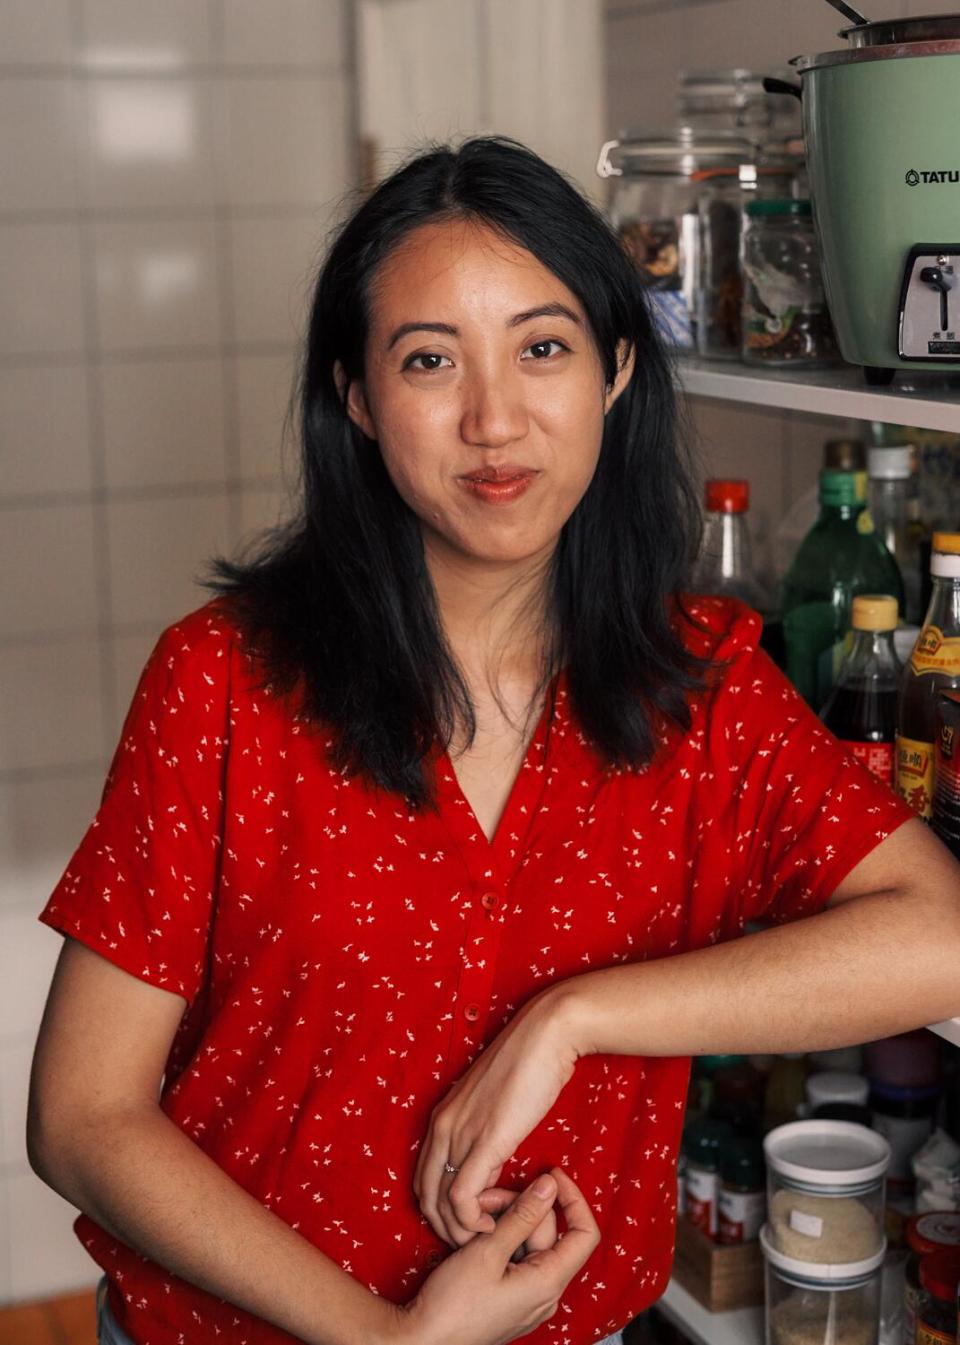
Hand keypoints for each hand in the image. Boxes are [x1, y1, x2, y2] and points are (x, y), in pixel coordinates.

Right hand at [391, 1169, 599, 1344]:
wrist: (424, 1341)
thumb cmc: (454, 1303)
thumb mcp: (487, 1251)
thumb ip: (523, 1216)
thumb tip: (549, 1185)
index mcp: (548, 1283)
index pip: (584, 1234)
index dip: (573, 1199)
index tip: (552, 1175)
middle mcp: (545, 1293)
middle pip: (548, 1233)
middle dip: (520, 1207)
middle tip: (483, 1199)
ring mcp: (528, 1297)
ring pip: (529, 1243)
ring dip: (505, 1222)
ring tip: (473, 1217)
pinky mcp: (511, 1298)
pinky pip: (516, 1259)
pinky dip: (501, 1240)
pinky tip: (475, 1236)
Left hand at [413, 989, 580, 1246]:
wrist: (546, 1037)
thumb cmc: (528, 1066)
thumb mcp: (496, 1106)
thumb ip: (486, 1135)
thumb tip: (491, 1168)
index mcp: (442, 1117)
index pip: (423, 1179)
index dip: (441, 1210)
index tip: (469, 1222)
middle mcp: (443, 1127)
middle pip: (424, 1196)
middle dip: (445, 1228)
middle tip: (475, 1241)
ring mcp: (460, 1133)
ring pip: (439, 1202)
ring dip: (459, 1230)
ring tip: (487, 1237)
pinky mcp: (485, 1141)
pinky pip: (461, 1197)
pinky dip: (472, 1222)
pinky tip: (494, 1225)